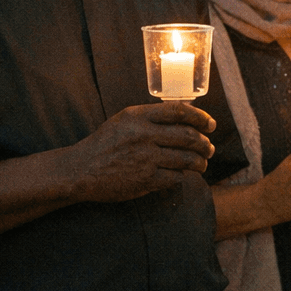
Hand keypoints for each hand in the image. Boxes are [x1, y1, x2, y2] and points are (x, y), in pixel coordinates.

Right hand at [63, 102, 216, 202]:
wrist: (80, 170)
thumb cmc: (106, 143)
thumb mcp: (125, 120)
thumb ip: (153, 116)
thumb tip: (188, 114)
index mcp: (138, 116)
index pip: (180, 111)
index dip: (200, 117)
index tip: (210, 125)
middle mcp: (143, 135)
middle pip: (189, 137)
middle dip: (205, 144)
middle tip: (210, 148)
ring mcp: (145, 158)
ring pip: (187, 159)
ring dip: (200, 162)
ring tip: (202, 163)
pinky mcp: (145, 179)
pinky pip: (175, 176)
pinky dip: (183, 175)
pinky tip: (183, 175)